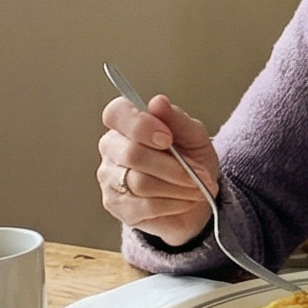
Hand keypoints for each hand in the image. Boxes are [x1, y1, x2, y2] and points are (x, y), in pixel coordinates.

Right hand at [98, 93, 218, 247]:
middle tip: (198, 173)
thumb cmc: (191, 160)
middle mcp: (111, 148)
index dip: (140, 125)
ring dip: (177, 187)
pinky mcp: (116, 206)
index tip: (167, 138)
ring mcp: (110, 179)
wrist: (196, 197)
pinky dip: (173, 203)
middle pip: (132, 154)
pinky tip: (186, 201)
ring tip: (198, 188)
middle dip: (173, 166)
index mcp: (126, 123)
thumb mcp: (194, 135)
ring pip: (140, 183)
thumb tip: (158, 102)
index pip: (116, 114)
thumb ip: (177, 119)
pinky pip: (144, 206)